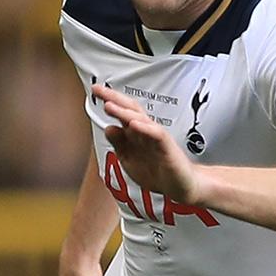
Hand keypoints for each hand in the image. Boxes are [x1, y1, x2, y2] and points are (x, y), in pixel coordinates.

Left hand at [95, 84, 199, 204]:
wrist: (180, 186)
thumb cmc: (157, 172)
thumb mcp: (129, 159)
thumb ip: (119, 144)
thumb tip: (109, 128)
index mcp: (136, 133)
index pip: (123, 112)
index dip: (110, 100)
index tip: (95, 91)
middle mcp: (146, 131)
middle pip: (130, 109)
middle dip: (114, 98)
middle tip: (99, 90)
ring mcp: (157, 137)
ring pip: (141, 119)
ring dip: (124, 112)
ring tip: (109, 105)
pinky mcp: (167, 147)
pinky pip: (156, 134)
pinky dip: (145, 129)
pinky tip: (134, 124)